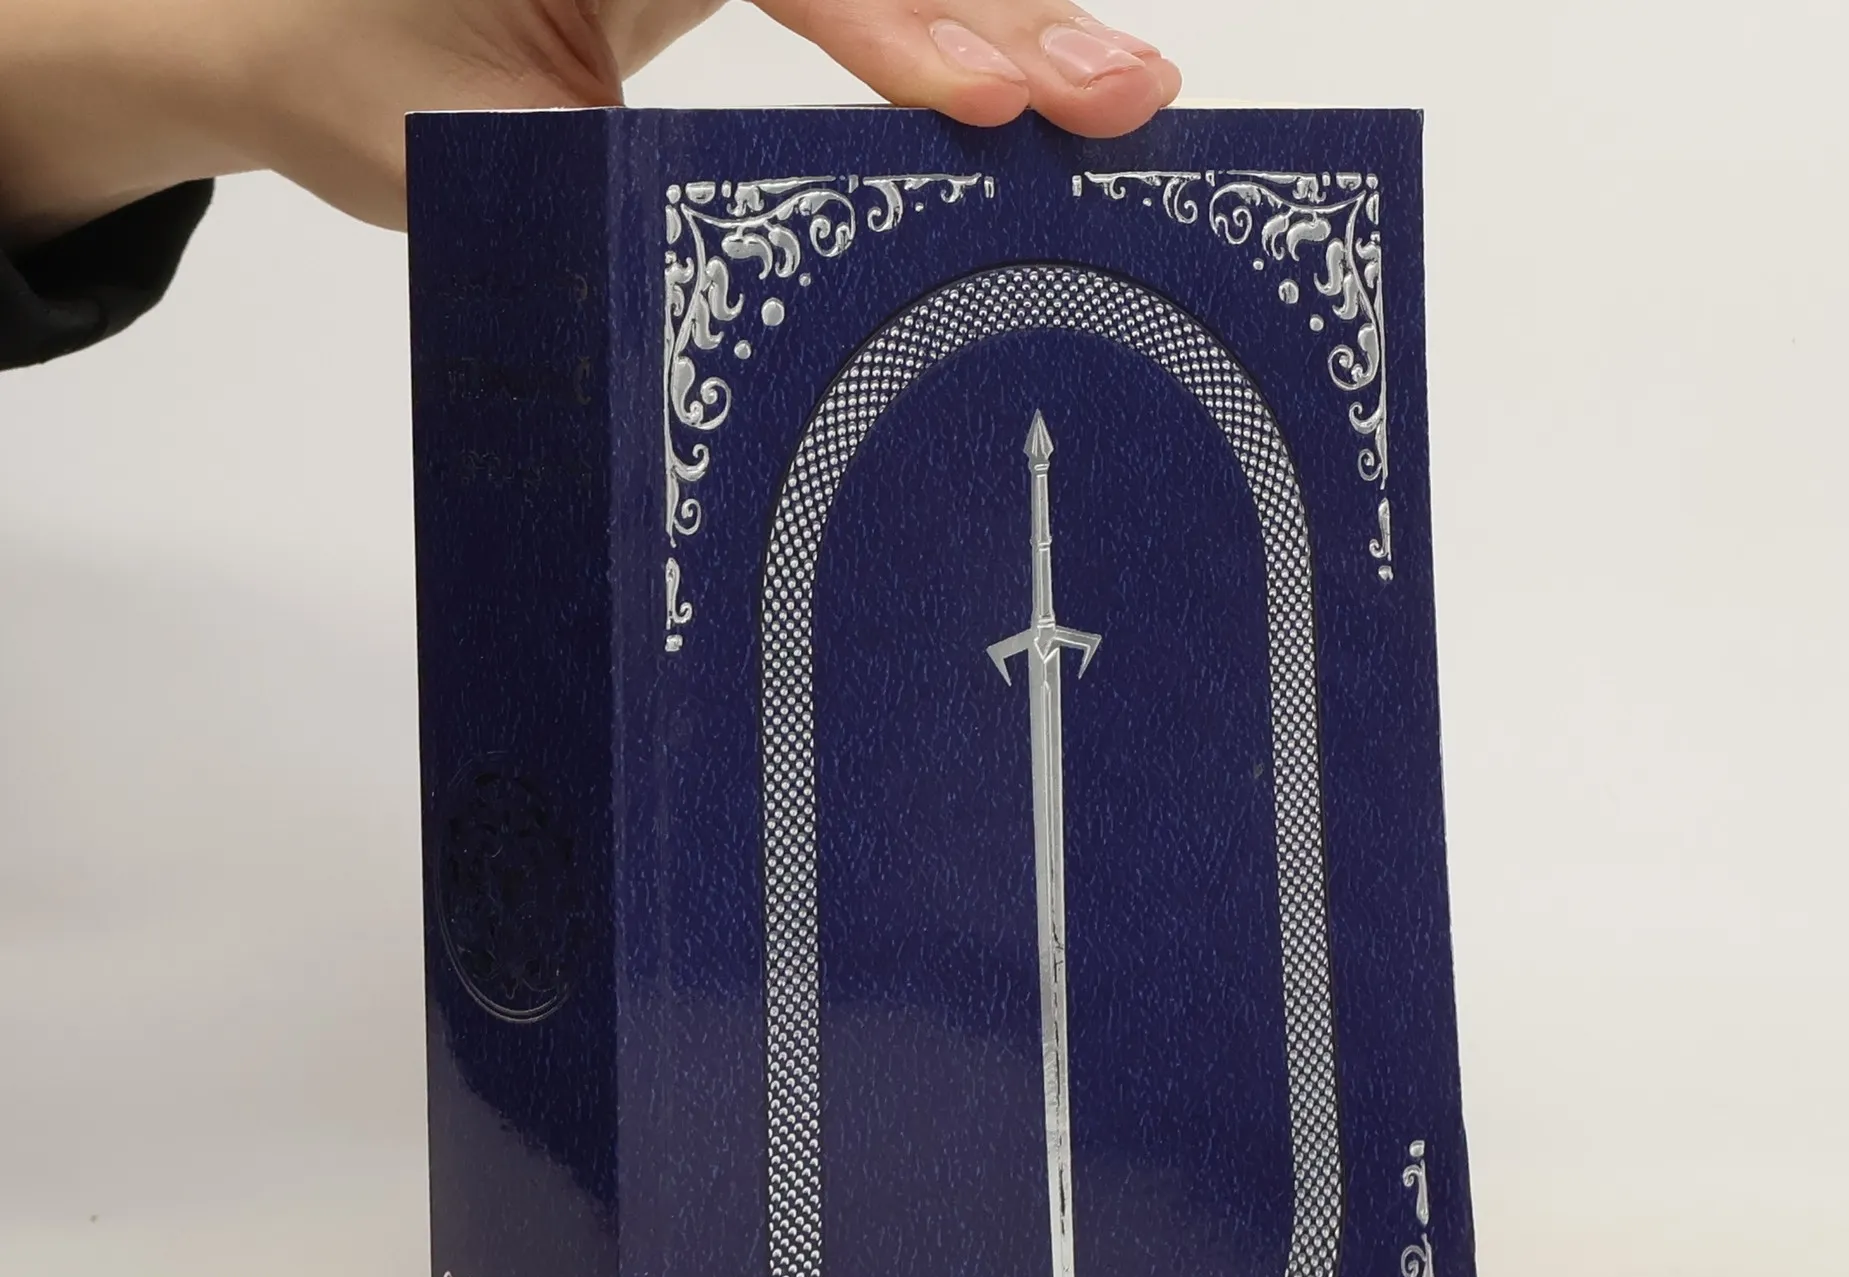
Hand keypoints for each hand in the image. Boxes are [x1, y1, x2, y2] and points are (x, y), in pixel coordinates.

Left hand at [0, 1, 1179, 242]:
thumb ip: (590, 170)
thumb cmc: (355, 69)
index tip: (983, 101)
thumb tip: (747, 243)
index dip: (895, 25)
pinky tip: (1029, 71)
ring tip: (1111, 87)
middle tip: (1116, 91)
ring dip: (1003, 13)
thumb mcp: (460, 141)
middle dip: (997, 11)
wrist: (294, 26)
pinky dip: (950, 27)